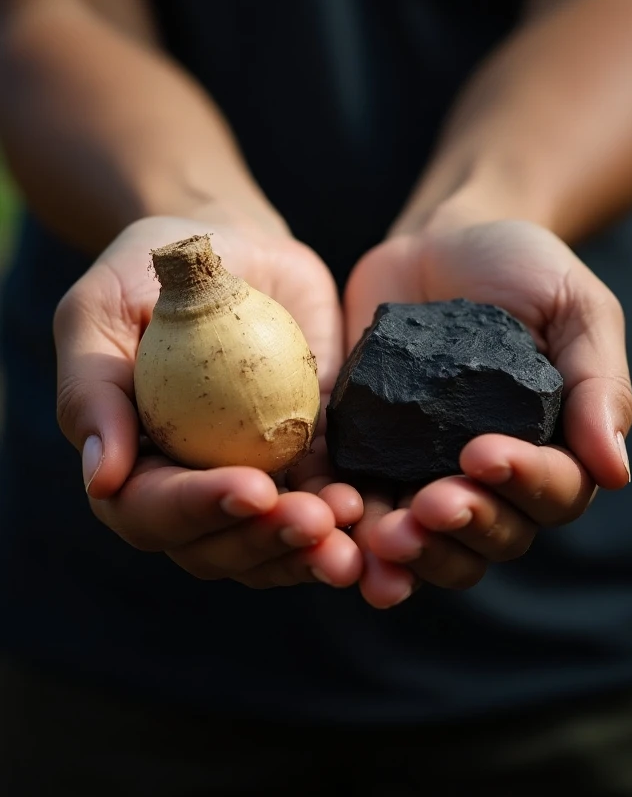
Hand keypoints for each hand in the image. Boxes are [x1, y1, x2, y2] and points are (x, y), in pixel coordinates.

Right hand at [54, 215, 362, 587]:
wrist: (229, 247)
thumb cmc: (148, 272)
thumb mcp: (100, 310)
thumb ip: (91, 389)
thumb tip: (102, 478)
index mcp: (131, 465)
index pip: (150, 511)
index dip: (198, 510)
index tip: (251, 487)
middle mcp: (190, 489)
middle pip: (218, 547)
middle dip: (265, 542)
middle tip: (315, 521)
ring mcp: (254, 479)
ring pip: (275, 543)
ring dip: (311, 549)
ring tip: (351, 529)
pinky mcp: (309, 459)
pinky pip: (328, 501)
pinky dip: (351, 517)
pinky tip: (375, 512)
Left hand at [343, 218, 631, 606]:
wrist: (440, 241)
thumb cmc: (521, 269)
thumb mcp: (576, 309)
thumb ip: (598, 384)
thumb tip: (615, 470)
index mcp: (550, 450)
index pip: (551, 494)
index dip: (523, 485)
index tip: (484, 454)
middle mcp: (490, 479)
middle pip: (488, 537)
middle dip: (459, 529)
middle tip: (429, 507)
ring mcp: (424, 474)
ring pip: (425, 541)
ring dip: (405, 551)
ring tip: (379, 538)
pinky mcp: (367, 457)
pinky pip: (356, 506)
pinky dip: (344, 524)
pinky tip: (329, 519)